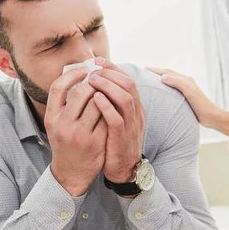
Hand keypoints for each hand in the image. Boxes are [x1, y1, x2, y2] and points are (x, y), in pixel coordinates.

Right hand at [45, 67, 107, 195]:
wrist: (70, 173)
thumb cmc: (65, 143)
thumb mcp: (56, 124)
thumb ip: (63, 104)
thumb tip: (76, 75)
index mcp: (51, 118)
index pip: (58, 87)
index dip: (72, 75)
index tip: (84, 70)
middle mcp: (63, 125)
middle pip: (80, 93)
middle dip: (94, 83)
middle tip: (101, 80)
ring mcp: (80, 134)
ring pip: (97, 103)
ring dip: (104, 94)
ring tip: (108, 90)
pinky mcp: (95, 142)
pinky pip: (107, 118)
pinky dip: (111, 109)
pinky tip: (113, 106)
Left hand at [90, 58, 144, 182]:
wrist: (123, 169)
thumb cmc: (114, 141)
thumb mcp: (116, 119)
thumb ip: (111, 102)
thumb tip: (96, 82)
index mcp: (135, 107)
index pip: (128, 80)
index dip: (113, 68)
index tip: (98, 60)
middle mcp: (136, 113)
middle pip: (129, 85)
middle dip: (111, 73)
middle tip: (94, 68)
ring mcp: (131, 125)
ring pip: (125, 98)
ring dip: (108, 86)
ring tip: (92, 79)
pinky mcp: (122, 138)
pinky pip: (117, 119)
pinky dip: (107, 106)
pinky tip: (95, 98)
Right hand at [145, 66, 228, 133]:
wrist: (212, 117)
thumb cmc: (201, 105)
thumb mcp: (189, 92)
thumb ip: (177, 82)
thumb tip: (163, 77)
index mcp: (186, 80)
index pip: (168, 72)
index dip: (156, 70)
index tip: (145, 68)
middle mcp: (186, 83)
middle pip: (169, 75)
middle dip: (157, 72)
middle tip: (145, 72)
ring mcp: (186, 90)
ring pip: (170, 81)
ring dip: (160, 79)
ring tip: (150, 81)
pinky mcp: (186, 98)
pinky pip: (172, 89)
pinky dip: (165, 88)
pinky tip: (161, 93)